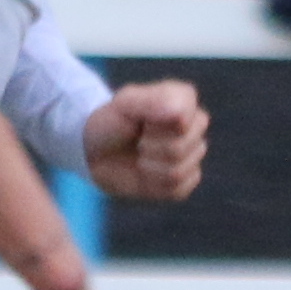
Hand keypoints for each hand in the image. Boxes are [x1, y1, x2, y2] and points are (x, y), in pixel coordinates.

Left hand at [83, 78, 206, 200]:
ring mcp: (193, 153)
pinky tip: (147, 173)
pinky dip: (155, 185)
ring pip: (178, 171)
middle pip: (181, 147)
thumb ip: (151, 101)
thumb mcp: (124, 104)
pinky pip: (179, 189)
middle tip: (138, 140)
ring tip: (140, 156)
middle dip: (150, 147)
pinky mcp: (187, 179)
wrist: (96, 151)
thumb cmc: (112, 122)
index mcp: (184, 100)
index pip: (184, 120)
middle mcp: (194, 125)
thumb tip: (180, 116)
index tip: (142, 121)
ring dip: (150, 167)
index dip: (156, 125)